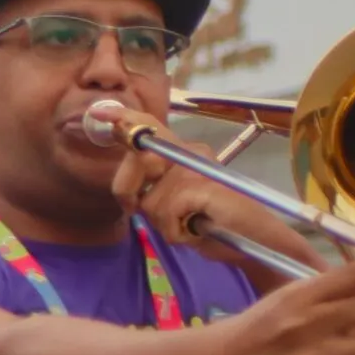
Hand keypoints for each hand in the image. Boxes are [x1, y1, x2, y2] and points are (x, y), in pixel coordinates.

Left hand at [103, 108, 305, 268]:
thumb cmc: (211, 223)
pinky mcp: (203, 186)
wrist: (254, 240)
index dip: (125, 121)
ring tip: (190, 223)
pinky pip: (167, 213)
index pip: (151, 129)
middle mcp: (192, 153)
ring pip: (149, 201)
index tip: (100, 114)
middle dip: (131, 194)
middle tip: (162, 214)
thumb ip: (148, 190)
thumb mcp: (171, 206)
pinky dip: (177, 232)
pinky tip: (198, 228)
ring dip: (164, 224)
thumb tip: (129, 186)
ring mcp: (198, 168)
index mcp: (184, 153)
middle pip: (136, 163)